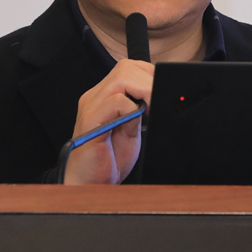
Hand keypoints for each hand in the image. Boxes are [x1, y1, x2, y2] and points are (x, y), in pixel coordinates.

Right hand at [63, 58, 153, 184]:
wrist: (89, 183)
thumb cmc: (109, 159)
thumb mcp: (131, 130)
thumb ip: (140, 111)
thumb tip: (158, 95)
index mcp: (105, 95)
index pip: (129, 68)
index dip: (149, 74)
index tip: (162, 90)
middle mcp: (95, 96)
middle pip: (126, 67)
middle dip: (149, 80)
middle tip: (159, 101)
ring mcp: (91, 106)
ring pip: (121, 78)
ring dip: (144, 90)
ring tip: (151, 108)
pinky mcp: (90, 119)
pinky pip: (115, 101)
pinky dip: (131, 108)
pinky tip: (135, 121)